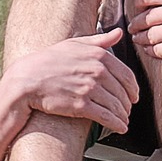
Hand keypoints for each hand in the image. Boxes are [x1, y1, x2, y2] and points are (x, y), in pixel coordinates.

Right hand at [3, 29, 138, 134]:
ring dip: (123, 115)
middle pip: (122, 92)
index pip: (127, 75)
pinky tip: (121, 128)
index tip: (134, 96)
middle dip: (127, 104)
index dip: (133, 88)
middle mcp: (97, 71)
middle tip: (128, 109)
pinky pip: (106, 117)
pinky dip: (117, 124)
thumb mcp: (75, 44)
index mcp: (99, 56)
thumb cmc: (50, 60)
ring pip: (116, 106)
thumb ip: (100, 40)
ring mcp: (89, 89)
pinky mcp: (81, 106)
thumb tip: (119, 32)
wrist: (27, 79)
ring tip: (123, 120)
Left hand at [129, 0, 161, 84]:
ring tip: (137, 38)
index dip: (139, 0)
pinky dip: (148, 50)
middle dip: (136, 21)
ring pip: (146, 34)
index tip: (137, 5)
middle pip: (145, 17)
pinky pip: (153, 50)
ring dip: (139, 37)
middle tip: (134, 25)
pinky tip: (148, 49)